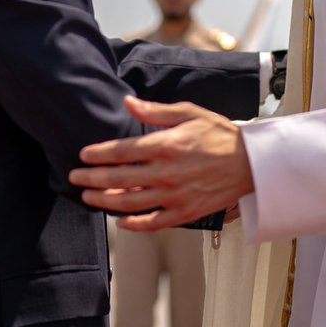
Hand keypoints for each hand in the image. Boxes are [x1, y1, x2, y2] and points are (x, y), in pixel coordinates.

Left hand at [69, 96, 254, 231]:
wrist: (250, 163)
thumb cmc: (219, 134)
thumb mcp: (188, 113)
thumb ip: (154, 111)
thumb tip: (127, 102)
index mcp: (165, 145)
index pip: (121, 150)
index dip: (98, 153)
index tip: (84, 154)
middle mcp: (165, 172)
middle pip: (118, 178)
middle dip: (92, 178)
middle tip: (75, 177)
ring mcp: (174, 196)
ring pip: (129, 203)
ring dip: (104, 201)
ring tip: (88, 197)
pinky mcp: (184, 213)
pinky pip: (152, 223)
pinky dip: (133, 224)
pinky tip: (120, 220)